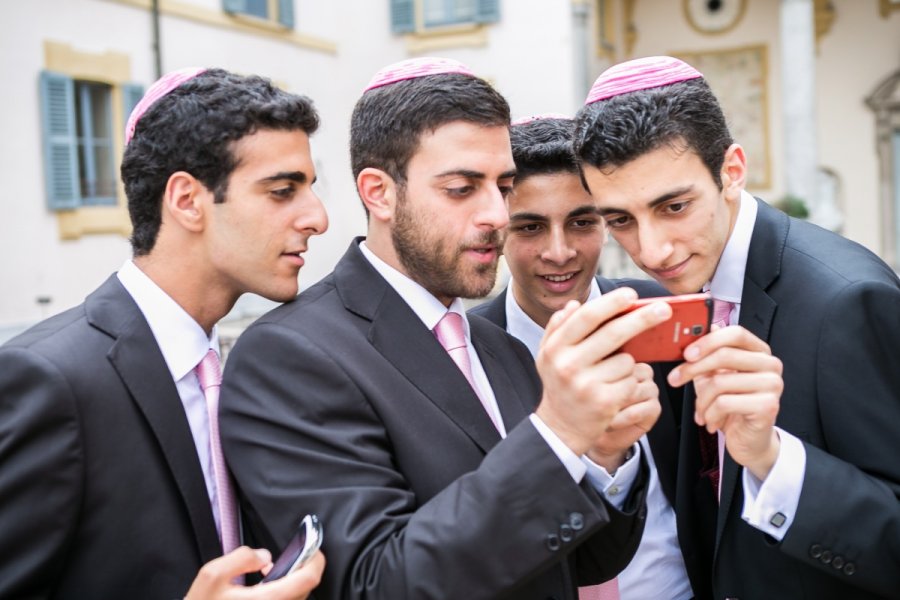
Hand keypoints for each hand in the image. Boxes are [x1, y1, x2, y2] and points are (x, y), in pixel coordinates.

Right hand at [185, 546, 324, 599]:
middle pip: (306, 589)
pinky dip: (283, 593)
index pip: (309, 579)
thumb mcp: (213, 574)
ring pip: (297, 598)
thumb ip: (242, 557)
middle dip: (302, 569)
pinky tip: (264, 588)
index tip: (313, 548)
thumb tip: (265, 556)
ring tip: (272, 573)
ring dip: (292, 582)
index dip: (316, 560)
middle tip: (291, 557)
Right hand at [535, 287, 669, 456]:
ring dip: (628, 363)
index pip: (587, 317)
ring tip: (612, 373)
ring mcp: (587, 385)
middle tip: (665, 310)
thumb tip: (574, 304)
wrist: (559, 427)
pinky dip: (629, 382)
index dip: (612, 303)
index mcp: (556, 347)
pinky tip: (616, 389)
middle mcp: (569, 364)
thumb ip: (557, 328)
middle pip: (614, 333)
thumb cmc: (559, 384)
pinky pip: (631, 381)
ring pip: (627, 360)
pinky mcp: (605, 402)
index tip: (632, 295)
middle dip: (643, 319)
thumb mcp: (549, 355)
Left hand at [667, 326, 782, 479]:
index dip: (707, 341)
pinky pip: (725, 403)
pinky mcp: (768, 406)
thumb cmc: (731, 406)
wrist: (749, 440)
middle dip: (692, 369)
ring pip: (720, 382)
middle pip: (725, 355)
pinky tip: (711, 422)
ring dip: (701, 400)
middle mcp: (770, 365)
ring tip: (700, 411)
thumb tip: (701, 327)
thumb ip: (708, 353)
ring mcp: (772, 385)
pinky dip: (710, 414)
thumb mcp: (715, 376)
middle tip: (675, 380)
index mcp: (759, 352)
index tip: (686, 354)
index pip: (735, 333)